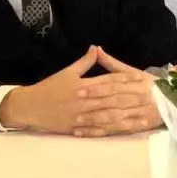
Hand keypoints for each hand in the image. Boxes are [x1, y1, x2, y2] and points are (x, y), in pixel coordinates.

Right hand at [0, 46, 152, 135]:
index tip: (139, 78)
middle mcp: (82, 100)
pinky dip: (110, 129)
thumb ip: (83, 62)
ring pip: (106, 115)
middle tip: (147, 97)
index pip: (107, 81)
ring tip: (140, 114)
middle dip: (130, 97)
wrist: (30, 106)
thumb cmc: (48, 88)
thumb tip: (95, 48)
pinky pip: (97, 129)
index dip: (124, 79)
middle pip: (110, 98)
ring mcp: (80, 115)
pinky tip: (123, 128)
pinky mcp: (77, 127)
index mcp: (81, 85)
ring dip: (125, 115)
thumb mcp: (66, 72)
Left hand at [71, 47, 163, 136]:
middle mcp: (138, 100)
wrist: (172, 101)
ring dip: (96, 121)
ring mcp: (137, 115)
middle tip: (75, 107)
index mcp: (137, 85)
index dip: (96, 89)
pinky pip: (116, 131)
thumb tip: (96, 49)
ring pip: (115, 119)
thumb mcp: (134, 73)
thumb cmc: (148, 85)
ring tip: (77, 121)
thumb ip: (113, 64)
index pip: (114, 87)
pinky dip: (99, 132)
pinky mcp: (136, 127)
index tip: (79, 91)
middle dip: (94, 105)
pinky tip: (84, 133)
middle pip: (114, 103)